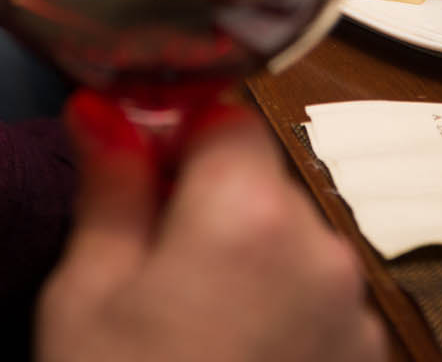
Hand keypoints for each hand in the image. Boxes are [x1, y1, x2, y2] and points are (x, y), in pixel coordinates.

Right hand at [38, 92, 387, 361]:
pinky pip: (317, 306)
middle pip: (260, 185)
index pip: (222, 119)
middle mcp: (322, 251)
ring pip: (289, 247)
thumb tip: (101, 107)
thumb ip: (108, 186)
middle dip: (205, 208)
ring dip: (244, 265)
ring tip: (184, 335)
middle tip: (143, 274)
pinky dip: (278, 317)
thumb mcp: (85, 294)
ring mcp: (355, 315)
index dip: (171, 138)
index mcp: (248, 216)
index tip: (133, 176)